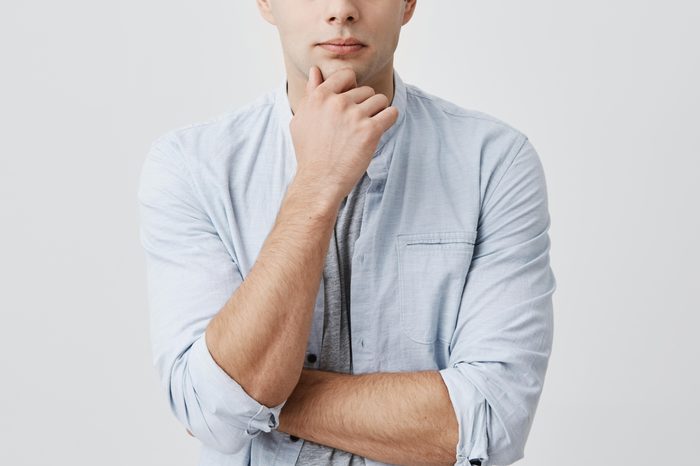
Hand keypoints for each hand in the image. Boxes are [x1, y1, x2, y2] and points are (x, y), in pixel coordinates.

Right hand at [289, 66, 398, 202]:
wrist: (319, 180)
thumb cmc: (309, 152)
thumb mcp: (302, 119)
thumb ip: (311, 93)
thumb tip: (315, 71)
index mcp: (320, 97)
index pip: (347, 75)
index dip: (352, 88)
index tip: (350, 104)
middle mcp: (337, 103)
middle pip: (366, 90)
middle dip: (364, 105)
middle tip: (354, 126)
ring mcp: (355, 116)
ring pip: (380, 100)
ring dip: (377, 113)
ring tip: (365, 129)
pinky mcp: (370, 131)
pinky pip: (391, 113)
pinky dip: (389, 120)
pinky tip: (378, 130)